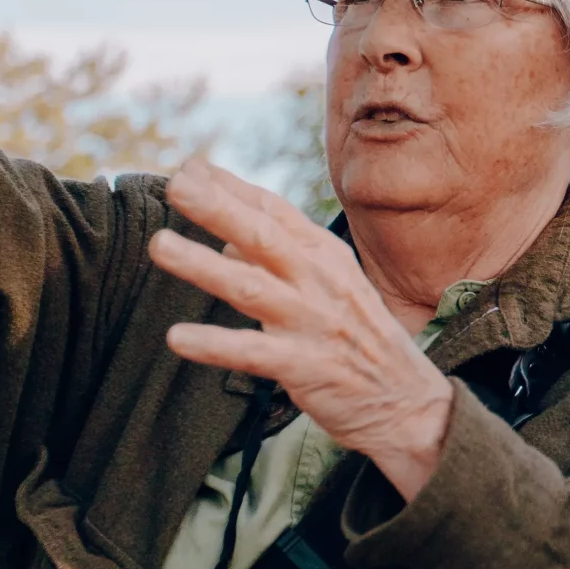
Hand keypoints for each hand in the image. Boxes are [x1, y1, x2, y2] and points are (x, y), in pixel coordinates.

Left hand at [152, 159, 458, 498]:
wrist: (408, 402)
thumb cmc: (362, 340)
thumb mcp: (332, 287)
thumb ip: (282, 260)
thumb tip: (227, 242)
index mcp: (325, 256)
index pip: (274, 210)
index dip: (231, 187)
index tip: (190, 166)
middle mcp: (319, 281)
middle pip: (261, 235)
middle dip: (217, 207)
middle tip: (176, 184)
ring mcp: (313, 322)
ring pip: (250, 286)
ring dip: (203, 264)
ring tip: (160, 245)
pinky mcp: (306, 366)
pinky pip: (252, 353)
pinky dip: (215, 344)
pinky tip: (178, 337)